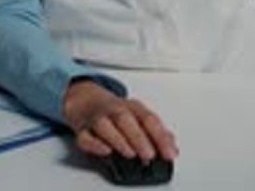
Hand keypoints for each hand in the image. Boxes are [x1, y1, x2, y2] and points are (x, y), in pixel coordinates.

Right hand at [63, 79, 178, 160]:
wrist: (85, 99)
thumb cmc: (116, 111)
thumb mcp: (137, 116)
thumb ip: (156, 131)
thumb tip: (172, 145)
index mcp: (132, 107)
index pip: (149, 118)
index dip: (161, 136)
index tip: (169, 152)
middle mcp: (115, 109)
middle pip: (126, 119)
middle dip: (139, 138)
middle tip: (150, 155)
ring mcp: (97, 118)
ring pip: (106, 125)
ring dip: (118, 140)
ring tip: (131, 154)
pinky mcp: (82, 129)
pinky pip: (85, 136)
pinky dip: (94, 144)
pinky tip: (105, 151)